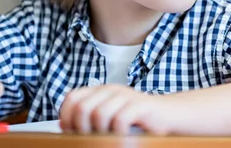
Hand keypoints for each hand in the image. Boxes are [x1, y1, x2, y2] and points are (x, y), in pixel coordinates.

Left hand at [59, 85, 175, 134]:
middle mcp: (111, 90)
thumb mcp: (108, 118)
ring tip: (109, 140)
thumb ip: (88, 119)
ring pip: (99, 114)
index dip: (67, 117)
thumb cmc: (136, 120)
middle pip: (83, 108)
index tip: (72, 133)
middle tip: (91, 139)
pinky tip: (122, 137)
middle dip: (82, 129)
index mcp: (100, 91)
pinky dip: (118, 134)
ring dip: (101, 133)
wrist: (168, 115)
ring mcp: (126, 96)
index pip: (72, 98)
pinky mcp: (140, 105)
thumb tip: (63, 125)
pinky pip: (120, 120)